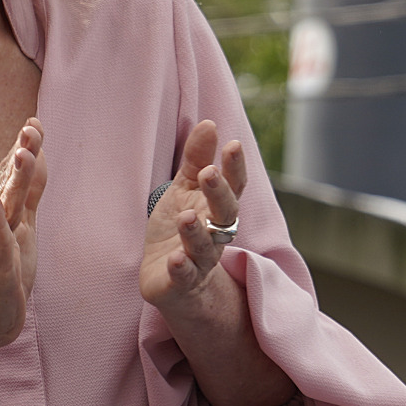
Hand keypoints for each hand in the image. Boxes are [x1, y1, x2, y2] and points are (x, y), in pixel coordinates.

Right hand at [0, 121, 45, 351]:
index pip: (14, 173)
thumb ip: (30, 189)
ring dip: (12, 179)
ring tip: (20, 154)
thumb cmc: (6, 266)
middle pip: (10, 182)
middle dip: (22, 154)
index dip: (25, 148)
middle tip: (31, 128)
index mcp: (0, 210)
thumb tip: (38, 152)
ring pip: (6, 206)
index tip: (35, 121)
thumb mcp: (23, 223)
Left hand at [141, 119, 248, 313]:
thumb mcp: (185, 191)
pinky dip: (181, 268)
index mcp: (216, 210)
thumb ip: (197, 160)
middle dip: (219, 194)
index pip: (233, 187)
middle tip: (209, 173)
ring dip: (197, 232)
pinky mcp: (180, 282)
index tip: (233, 145)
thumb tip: (209, 123)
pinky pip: (184, 276)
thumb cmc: (180, 228)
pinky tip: (175, 258)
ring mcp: (199, 260)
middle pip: (225, 215)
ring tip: (187, 216)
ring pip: (204, 246)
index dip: (235, 168)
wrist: (170, 280)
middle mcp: (215, 235)